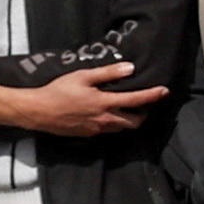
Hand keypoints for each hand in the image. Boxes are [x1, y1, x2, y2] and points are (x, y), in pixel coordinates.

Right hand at [4, 61, 169, 139]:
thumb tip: (129, 68)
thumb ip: (108, 73)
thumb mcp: (83, 76)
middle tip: (144, 104)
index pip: (136, 100)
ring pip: (122, 128)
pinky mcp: (89, 135)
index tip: (164, 91)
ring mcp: (97, 130)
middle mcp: (105, 120)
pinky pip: (108, 131)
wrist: (39, 112)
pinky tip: (107, 114)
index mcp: (105, 103)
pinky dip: (114, 123)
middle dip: (143, 114)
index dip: (152, 96)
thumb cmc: (59, 90)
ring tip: (127, 108)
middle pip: (135, 122)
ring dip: (129, 119)